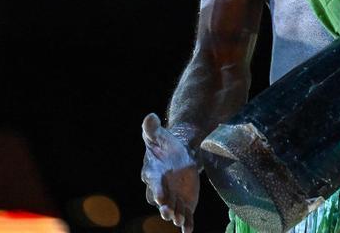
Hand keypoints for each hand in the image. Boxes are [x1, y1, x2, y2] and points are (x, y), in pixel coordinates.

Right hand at [141, 113, 199, 232]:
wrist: (180, 154)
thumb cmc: (165, 145)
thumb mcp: (159, 135)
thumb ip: (152, 129)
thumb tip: (150, 117)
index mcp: (153, 174)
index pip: (153, 184)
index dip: (157, 190)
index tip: (160, 196)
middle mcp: (161, 190)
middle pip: (161, 202)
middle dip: (164, 208)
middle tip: (168, 211)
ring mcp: (173, 199)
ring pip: (173, 210)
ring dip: (176, 216)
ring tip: (180, 220)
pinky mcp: (184, 204)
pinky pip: (185, 216)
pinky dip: (187, 224)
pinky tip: (189, 231)